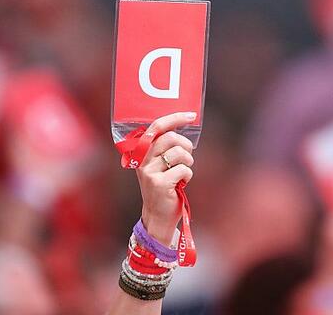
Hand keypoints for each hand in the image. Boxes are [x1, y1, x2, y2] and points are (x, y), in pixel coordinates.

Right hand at [135, 112, 196, 244]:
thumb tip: (181, 128)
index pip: (157, 127)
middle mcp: (142, 160)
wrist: (157, 217)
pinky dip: (188, 176)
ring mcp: (149, 172)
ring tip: (183, 172)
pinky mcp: (159, 183)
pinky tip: (181, 183)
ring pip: (179, 153)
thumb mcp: (159, 165)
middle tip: (187, 157)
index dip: (175, 118)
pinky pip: (184, 170)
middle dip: (186, 146)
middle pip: (171, 138)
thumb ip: (164, 148)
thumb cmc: (163, 188)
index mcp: (141, 152)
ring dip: (188, 162)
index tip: (191, 115)